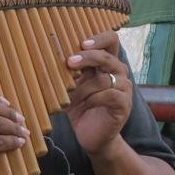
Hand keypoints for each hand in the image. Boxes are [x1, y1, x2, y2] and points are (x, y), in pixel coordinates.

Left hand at [65, 30, 131, 156]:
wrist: (91, 136)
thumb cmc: (79, 107)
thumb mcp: (71, 86)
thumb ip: (69, 70)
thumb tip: (50, 53)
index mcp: (106, 63)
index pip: (111, 40)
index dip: (98, 38)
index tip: (82, 43)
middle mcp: (118, 72)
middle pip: (107, 56)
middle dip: (87, 58)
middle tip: (69, 62)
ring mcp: (124, 88)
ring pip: (105, 78)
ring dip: (84, 87)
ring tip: (71, 95)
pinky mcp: (125, 104)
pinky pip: (110, 95)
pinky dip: (93, 98)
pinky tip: (84, 104)